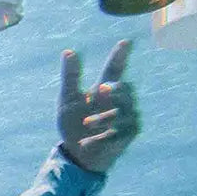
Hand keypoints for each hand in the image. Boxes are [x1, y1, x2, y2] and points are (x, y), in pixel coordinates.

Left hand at [57, 41, 140, 173]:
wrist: (76, 153)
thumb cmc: (72, 125)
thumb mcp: (67, 101)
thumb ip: (70, 77)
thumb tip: (68, 51)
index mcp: (104, 90)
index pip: (114, 69)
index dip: (120, 56)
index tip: (126, 42)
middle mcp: (119, 100)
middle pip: (124, 88)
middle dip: (113, 90)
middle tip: (100, 91)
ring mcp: (127, 116)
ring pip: (122, 111)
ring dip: (102, 118)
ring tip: (86, 124)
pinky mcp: (129, 133)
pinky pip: (120, 131)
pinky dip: (102, 137)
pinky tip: (88, 142)